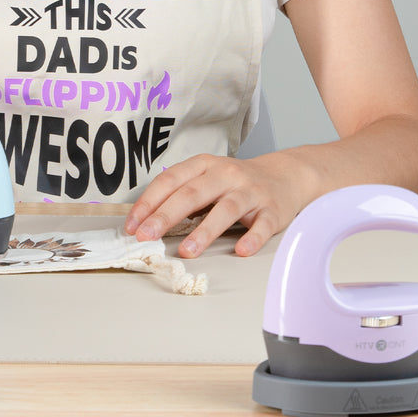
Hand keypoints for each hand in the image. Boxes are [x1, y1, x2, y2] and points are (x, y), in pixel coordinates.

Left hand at [124, 153, 310, 257]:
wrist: (285, 176)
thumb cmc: (236, 183)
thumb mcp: (206, 179)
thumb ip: (181, 195)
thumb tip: (145, 222)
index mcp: (204, 165)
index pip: (170, 181)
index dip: (149, 203)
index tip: (132, 225)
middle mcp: (226, 175)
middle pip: (192, 194)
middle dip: (166, 216)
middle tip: (146, 236)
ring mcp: (250, 192)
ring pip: (226, 209)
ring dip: (205, 231)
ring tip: (187, 251)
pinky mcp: (272, 210)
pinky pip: (262, 225)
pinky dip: (252, 237)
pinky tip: (241, 250)